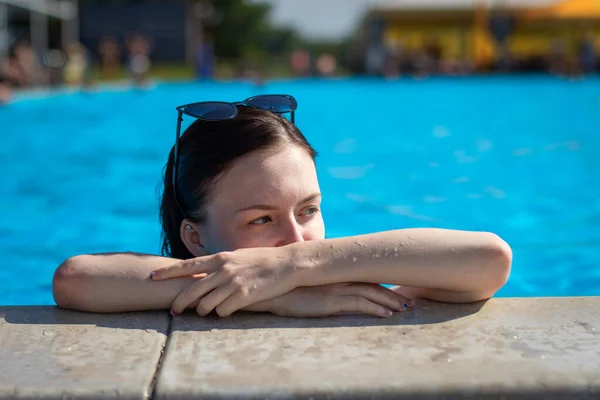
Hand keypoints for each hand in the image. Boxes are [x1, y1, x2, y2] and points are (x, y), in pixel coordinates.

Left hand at [150, 248, 298, 316]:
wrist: (287, 264)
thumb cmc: (262, 260)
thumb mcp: (237, 257)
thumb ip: (219, 265)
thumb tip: (202, 274)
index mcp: (220, 258)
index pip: (187, 266)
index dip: (167, 273)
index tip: (151, 277)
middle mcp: (223, 270)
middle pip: (191, 291)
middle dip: (179, 303)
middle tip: (173, 311)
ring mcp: (232, 284)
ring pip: (205, 305)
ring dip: (204, 310)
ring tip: (208, 310)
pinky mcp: (243, 297)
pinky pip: (223, 312)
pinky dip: (223, 313)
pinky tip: (230, 308)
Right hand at [246, 283, 412, 317]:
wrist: (271, 288)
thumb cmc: (287, 288)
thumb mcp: (309, 284)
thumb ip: (323, 285)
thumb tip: (330, 291)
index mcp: (335, 274)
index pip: (365, 278)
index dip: (383, 285)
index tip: (397, 292)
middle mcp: (339, 279)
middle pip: (373, 285)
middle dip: (393, 294)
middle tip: (409, 303)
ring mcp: (335, 289)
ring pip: (370, 294)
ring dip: (389, 302)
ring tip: (404, 309)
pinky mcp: (330, 302)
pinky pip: (358, 305)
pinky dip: (375, 309)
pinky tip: (386, 315)